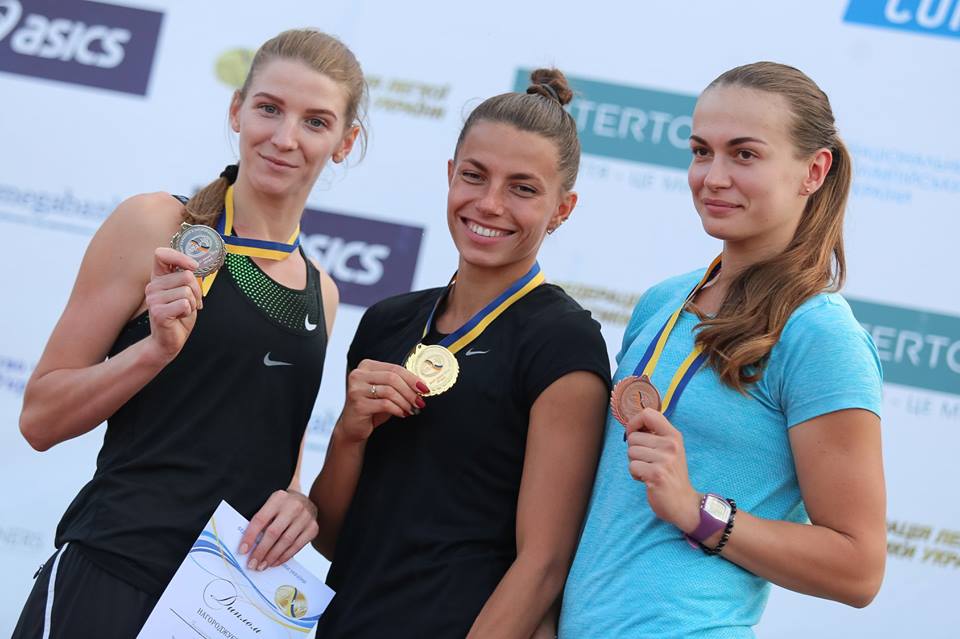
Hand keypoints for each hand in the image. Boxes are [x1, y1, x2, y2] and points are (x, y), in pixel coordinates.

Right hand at [145, 247, 202, 360]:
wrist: (169, 339)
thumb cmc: (179, 314)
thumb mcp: (186, 292)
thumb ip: (188, 278)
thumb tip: (194, 266)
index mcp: (158, 278)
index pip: (161, 254)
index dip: (179, 257)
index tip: (193, 266)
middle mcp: (153, 286)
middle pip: (187, 276)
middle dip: (196, 291)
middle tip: (190, 303)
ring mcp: (153, 299)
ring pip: (188, 291)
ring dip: (193, 303)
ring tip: (183, 310)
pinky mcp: (158, 312)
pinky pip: (185, 304)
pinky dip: (189, 311)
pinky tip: (179, 317)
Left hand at [239, 490, 319, 569]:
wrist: (304, 501)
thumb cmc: (282, 506)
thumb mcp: (271, 505)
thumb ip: (261, 521)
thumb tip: (247, 545)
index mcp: (278, 498)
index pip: (261, 519)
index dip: (250, 536)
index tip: (242, 551)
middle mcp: (294, 506)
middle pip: (274, 532)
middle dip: (261, 551)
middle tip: (252, 564)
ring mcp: (306, 517)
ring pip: (286, 541)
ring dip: (272, 557)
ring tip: (262, 566)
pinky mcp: (313, 528)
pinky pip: (297, 546)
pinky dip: (284, 556)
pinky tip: (275, 562)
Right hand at [339, 359, 428, 442]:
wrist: (353, 427)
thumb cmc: (372, 407)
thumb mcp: (386, 392)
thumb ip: (399, 384)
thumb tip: (421, 385)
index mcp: (366, 366)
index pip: (394, 368)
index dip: (412, 378)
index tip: (425, 388)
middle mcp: (358, 375)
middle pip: (392, 378)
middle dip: (410, 391)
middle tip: (420, 401)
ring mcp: (356, 389)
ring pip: (389, 391)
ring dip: (405, 402)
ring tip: (412, 409)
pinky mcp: (358, 404)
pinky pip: (385, 404)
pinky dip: (397, 409)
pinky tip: (402, 414)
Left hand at [625, 408, 700, 533]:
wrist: (683, 502)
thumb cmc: (671, 474)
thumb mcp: (669, 449)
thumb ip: (654, 434)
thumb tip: (632, 423)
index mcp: (673, 435)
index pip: (648, 413)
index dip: (634, 423)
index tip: (635, 434)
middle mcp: (670, 445)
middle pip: (633, 437)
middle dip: (634, 451)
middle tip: (648, 462)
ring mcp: (665, 459)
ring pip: (631, 452)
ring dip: (635, 463)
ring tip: (649, 470)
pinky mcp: (656, 474)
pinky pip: (632, 466)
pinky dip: (635, 474)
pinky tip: (647, 479)